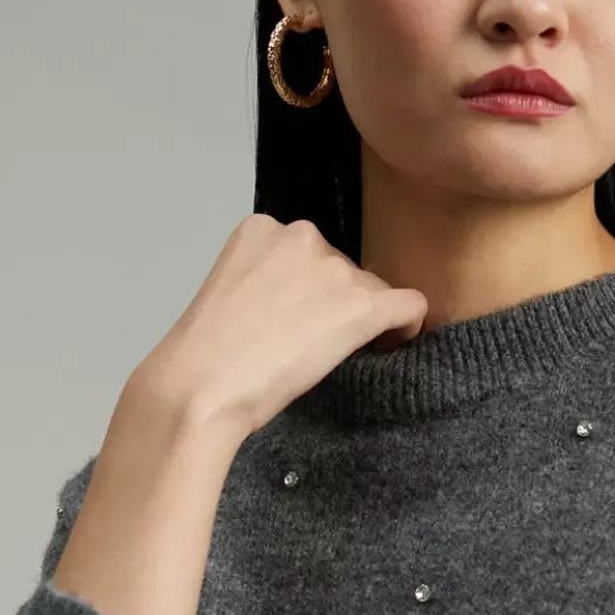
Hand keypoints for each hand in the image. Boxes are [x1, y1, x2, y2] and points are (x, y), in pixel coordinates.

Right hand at [131, 214, 428, 441]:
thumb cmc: (205, 356)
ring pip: (372, 290)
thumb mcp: (231, 294)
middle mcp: (302, 235)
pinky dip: (406, 326)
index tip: (297, 321)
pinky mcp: (362, 305)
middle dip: (335, 303)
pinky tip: (389, 345)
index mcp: (262, 228)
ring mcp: (334, 269)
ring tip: (330, 356)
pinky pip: (410, 305)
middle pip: (343, 269)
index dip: (311, 290)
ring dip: (361, 319)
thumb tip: (305, 304)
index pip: (309, 254)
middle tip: (309, 345)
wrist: (203, 385)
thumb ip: (269, 283)